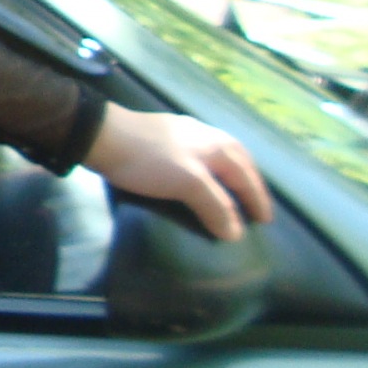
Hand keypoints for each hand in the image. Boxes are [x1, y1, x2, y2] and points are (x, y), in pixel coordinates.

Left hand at [81, 105, 274, 241]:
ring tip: (230, 195)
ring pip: (217, 158)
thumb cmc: (149, 159)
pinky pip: (198, 159)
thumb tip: (236, 232)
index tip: (265, 221)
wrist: (102, 136)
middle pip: (237, 162)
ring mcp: (183, 134)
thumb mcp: (188, 182)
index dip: (257, 199)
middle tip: (254, 206)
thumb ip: (215, 205)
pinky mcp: (162, 139)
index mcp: (218, 145)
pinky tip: (197, 181)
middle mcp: (206, 136)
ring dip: (228, 177)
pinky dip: (207, 173)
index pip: (247, 176)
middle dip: (248, 184)